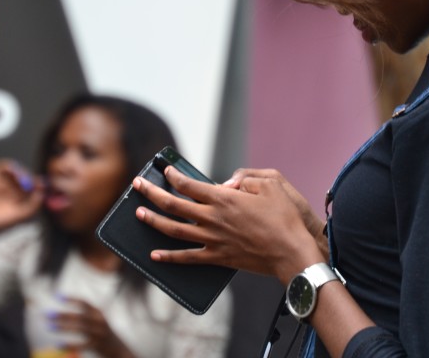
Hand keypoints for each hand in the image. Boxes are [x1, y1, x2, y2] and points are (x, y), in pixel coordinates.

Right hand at [0, 158, 43, 234]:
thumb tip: (42, 194)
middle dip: (32, 179)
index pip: (33, 187)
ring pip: (17, 171)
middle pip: (26, 178)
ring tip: (25, 180)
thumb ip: (31, 205)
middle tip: (37, 182)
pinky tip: (15, 173)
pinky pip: (4, 166)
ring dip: (22, 173)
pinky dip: (11, 167)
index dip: (39, 185)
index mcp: (19, 197)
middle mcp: (12, 187)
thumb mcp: (18, 213)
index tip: (43, 185)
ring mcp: (3, 180)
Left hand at [53, 298, 134, 357]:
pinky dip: (70, 344)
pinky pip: (81, 345)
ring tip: (49, 327)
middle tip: (47, 314)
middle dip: (62, 314)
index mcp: (99, 313)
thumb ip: (85, 316)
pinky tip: (58, 344)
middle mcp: (100, 321)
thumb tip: (62, 315)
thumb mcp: (98, 321)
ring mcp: (99, 334)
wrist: (120, 350)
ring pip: (79, 329)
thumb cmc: (103, 334)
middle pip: (79, 316)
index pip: (84, 303)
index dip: (71, 299)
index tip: (57, 296)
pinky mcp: (98, 346)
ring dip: (63, 327)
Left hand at [132, 166, 324, 283]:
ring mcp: (212, 240)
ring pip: (174, 230)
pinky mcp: (218, 258)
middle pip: (173, 205)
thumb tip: (228, 182)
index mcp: (224, 199)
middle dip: (152, 193)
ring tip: (139, 214)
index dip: (174, 176)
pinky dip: (169, 257)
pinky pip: (187, 258)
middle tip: (138, 185)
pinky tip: (154, 254)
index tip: (166, 170)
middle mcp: (212, 219)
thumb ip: (246, 178)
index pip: (189, 185)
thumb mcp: (271, 185)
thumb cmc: (285, 218)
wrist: (291, 253)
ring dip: (154, 221)